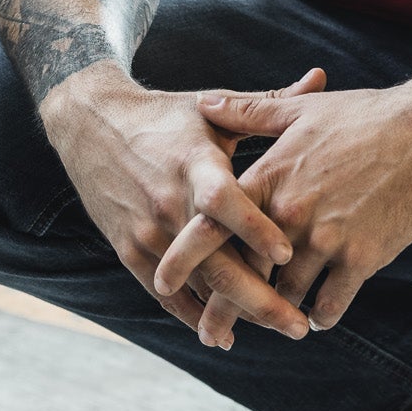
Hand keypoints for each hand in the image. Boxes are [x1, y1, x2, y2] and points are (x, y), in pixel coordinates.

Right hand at [40, 65, 326, 346]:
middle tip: (299, 324)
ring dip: (233, 313)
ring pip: (194, 283)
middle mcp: (168, 200)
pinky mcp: (128, 248)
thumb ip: (268, 104)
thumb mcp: (212, 107)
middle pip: (214, 260)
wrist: (89, 124)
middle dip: (258, 298)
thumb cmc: (167, 116)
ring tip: (278, 329)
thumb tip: (321, 77)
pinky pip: (164, 291)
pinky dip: (193, 314)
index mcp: (194, 162)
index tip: (290, 255)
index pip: (225, 201)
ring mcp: (146, 229)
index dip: (255, 229)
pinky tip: (222, 333)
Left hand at [152, 79, 411, 336]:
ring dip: (280, 312)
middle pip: (243, 274)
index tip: (164, 283)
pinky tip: (320, 317)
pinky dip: (323, 315)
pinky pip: (332, 303)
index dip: (184, 259)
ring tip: (275, 323)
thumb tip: (204, 102)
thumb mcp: (301, 110)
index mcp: (269, 178)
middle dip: (224, 310)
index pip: (212, 227)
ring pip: (287, 294)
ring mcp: (326, 238)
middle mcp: (290, 213)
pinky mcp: (362, 257)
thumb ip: (248, 112)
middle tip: (212, 334)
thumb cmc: (366, 115)